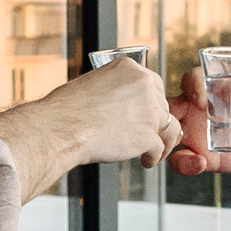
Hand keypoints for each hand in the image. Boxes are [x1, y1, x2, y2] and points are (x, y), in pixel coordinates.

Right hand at [62, 57, 182, 167]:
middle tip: (150, 134)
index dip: (152, 103)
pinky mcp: (147, 135)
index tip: (149, 114)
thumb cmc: (67, 109)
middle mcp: (143, 85)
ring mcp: (148, 110)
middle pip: (162, 106)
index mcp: (129, 68)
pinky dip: (154, 157)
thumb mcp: (92, 84)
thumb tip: (120, 105)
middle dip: (157, 122)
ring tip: (152, 151)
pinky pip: (159, 148)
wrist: (62, 128)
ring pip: (167, 127)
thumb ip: (114, 90)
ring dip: (161, 141)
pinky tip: (145, 161)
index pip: (154, 84)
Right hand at [169, 64, 230, 177]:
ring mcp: (200, 133)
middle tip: (179, 125)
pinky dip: (184, 164)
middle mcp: (200, 107)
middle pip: (170, 107)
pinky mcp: (206, 156)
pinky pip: (184, 161)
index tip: (201, 98)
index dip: (192, 85)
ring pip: (169, 136)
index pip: (192, 78)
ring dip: (167, 143)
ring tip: (187, 148)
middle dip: (165, 115)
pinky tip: (200, 164)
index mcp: (215, 84)